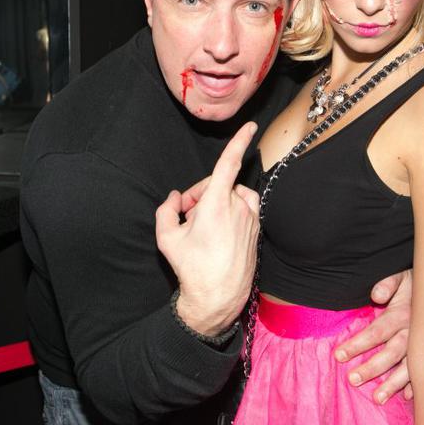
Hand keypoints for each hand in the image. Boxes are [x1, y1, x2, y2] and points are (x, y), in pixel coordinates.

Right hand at [156, 122, 259, 336]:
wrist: (217, 297)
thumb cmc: (192, 267)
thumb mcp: (166, 238)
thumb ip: (166, 210)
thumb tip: (175, 198)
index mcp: (217, 202)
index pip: (229, 163)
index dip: (239, 141)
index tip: (250, 126)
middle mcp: (238, 207)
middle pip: (220, 184)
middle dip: (202, 193)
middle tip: (187, 215)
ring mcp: (251, 219)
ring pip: (234, 196)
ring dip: (218, 202)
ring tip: (203, 225)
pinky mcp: (256, 230)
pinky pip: (243, 210)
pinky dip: (230, 213)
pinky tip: (217, 234)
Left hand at [334, 269, 413, 403]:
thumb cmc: (415, 286)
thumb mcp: (401, 278)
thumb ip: (387, 285)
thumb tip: (375, 295)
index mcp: (401, 315)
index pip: (376, 332)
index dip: (357, 344)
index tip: (339, 355)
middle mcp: (412, 332)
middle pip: (390, 353)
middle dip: (372, 368)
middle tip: (353, 379)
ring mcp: (423, 345)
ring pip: (408, 367)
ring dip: (393, 383)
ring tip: (378, 398)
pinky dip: (417, 385)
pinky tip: (408, 396)